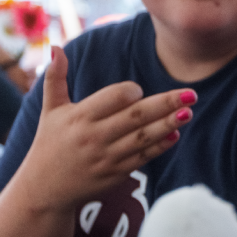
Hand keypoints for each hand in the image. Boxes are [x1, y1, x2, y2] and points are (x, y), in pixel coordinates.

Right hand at [13, 46, 195, 212]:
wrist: (44, 190)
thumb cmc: (49, 143)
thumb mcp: (49, 110)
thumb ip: (55, 78)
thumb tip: (56, 47)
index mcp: (79, 117)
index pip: (113, 98)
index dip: (130, 92)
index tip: (138, 90)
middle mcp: (94, 137)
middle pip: (135, 117)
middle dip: (165, 104)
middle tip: (191, 94)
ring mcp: (106, 157)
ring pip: (143, 138)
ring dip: (168, 124)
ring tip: (189, 112)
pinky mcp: (115, 174)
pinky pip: (142, 158)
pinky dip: (159, 147)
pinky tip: (175, 134)